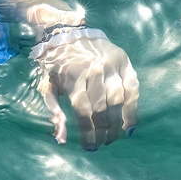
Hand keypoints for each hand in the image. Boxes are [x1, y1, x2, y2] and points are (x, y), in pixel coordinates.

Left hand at [32, 33, 138, 149]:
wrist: (67, 32)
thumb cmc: (55, 64)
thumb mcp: (47, 85)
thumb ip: (54, 111)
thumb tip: (60, 140)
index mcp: (72, 78)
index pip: (84, 112)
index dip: (88, 133)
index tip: (89, 147)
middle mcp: (94, 71)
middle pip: (102, 109)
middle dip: (103, 132)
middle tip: (103, 144)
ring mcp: (110, 65)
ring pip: (119, 100)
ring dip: (118, 124)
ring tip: (114, 137)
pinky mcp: (123, 60)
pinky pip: (133, 88)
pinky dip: (133, 108)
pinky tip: (129, 125)